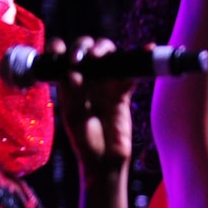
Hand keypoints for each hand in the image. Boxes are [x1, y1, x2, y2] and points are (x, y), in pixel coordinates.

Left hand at [51, 37, 135, 178]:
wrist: (105, 160)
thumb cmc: (85, 141)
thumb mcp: (73, 116)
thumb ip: (72, 93)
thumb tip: (74, 71)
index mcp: (67, 83)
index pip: (61, 55)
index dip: (59, 47)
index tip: (60, 50)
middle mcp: (86, 79)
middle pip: (86, 49)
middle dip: (83, 46)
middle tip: (82, 58)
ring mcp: (105, 84)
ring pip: (108, 55)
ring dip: (104, 48)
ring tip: (100, 55)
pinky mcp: (123, 92)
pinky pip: (131, 73)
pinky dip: (139, 58)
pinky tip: (147, 49)